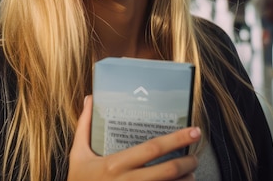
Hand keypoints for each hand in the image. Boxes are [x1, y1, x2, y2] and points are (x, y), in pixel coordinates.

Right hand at [68, 96, 200, 180]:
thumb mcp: (77, 155)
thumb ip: (84, 126)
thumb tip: (90, 99)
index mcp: (115, 164)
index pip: (152, 149)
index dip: (177, 139)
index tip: (194, 131)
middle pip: (169, 171)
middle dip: (188, 163)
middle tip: (195, 157)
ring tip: (190, 174)